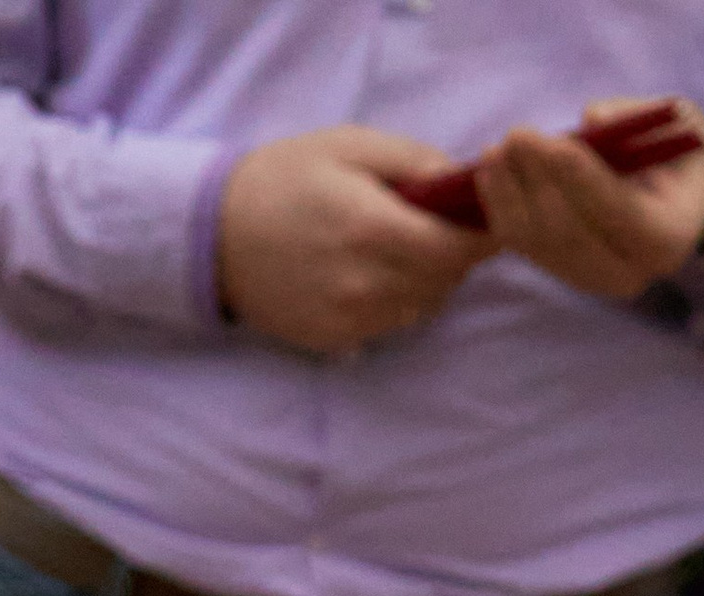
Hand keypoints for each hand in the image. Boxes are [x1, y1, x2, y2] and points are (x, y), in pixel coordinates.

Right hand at [217, 127, 485, 354]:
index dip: (482, 237)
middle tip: (446, 227)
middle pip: (444, 282)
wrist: (214, 235)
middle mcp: (363, 285)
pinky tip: (373, 274)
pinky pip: (389, 324)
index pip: (456, 250)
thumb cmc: (285, 178)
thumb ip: (415, 162)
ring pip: (420, 308)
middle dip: (454, 256)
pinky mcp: (332, 340)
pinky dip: (396, 300)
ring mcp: (346, 320)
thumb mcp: (352, 146)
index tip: (488, 220)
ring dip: (427, 281)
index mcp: (372, 230)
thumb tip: (464, 183)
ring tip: (405, 250)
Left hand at [474, 99, 703, 299]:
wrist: (680, 193)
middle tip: (517, 135)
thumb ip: (640, 117)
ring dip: (510, 195)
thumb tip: (591, 117)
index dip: (584, 178)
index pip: (620, 213)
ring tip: (494, 150)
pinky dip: (501, 209)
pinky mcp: (563, 273)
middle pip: (571, 232)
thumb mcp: (678, 121)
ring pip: (540, 243)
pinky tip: (487, 174)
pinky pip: (524, 246)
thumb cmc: (679, 148)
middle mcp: (629, 273)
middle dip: (539, 181)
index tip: (554, 142)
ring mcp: (592, 280)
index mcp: (669, 238)